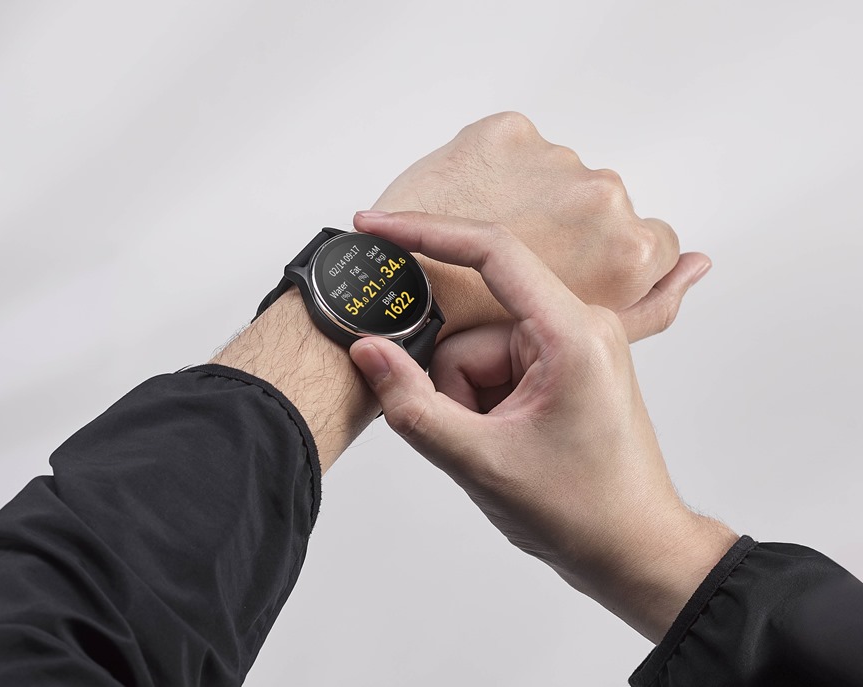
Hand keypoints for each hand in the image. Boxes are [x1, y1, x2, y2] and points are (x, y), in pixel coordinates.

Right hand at [348, 211, 736, 641]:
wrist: (634, 551)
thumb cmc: (582, 511)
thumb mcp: (480, 461)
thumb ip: (412, 404)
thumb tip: (366, 350)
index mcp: (573, 334)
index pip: (492, 252)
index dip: (427, 233)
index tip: (377, 226)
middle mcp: (580, 326)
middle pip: (472, 328)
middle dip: (453, 385)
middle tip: (472, 437)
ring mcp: (573, 345)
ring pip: (479, 351)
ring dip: (469, 401)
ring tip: (497, 447)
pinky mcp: (563, 365)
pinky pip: (497, 366)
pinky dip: (484, 403)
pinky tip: (506, 441)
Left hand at [370, 112, 709, 341]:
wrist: (397, 301)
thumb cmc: (479, 330)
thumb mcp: (577, 343)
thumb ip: (652, 305)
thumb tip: (698, 262)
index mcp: (631, 252)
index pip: (650, 242)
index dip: (602, 259)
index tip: (567, 271)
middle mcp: (604, 198)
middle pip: (596, 211)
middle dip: (561, 235)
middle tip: (510, 270)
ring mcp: (557, 161)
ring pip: (554, 180)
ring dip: (526, 201)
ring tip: (481, 244)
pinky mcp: (509, 131)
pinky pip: (512, 148)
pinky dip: (490, 171)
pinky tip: (464, 207)